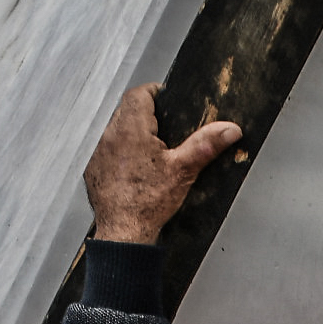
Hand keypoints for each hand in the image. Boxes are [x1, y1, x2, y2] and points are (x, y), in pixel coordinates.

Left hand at [84, 84, 241, 243]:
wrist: (123, 231)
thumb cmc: (148, 201)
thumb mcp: (184, 170)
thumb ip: (206, 144)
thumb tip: (229, 129)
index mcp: (131, 128)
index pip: (139, 93)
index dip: (154, 92)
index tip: (165, 98)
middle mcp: (109, 135)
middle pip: (126, 109)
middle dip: (145, 113)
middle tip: (164, 127)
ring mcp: (97, 151)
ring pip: (115, 128)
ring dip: (131, 132)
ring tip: (150, 148)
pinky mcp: (93, 167)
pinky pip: (106, 149)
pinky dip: (119, 152)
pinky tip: (134, 168)